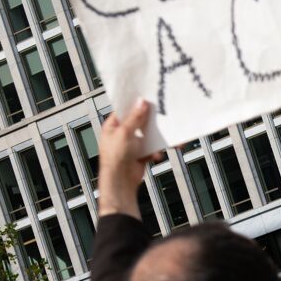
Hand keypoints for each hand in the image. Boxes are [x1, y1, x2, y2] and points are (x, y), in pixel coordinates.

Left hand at [98, 99, 163, 217]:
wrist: (121, 181)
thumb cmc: (115, 158)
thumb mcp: (125, 133)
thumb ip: (134, 118)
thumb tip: (141, 103)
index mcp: (113, 126)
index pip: (125, 110)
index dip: (136, 104)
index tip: (147, 98)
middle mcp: (122, 134)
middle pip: (140, 122)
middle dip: (151, 121)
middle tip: (162, 115)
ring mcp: (132, 144)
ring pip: (148, 135)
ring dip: (157, 138)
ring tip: (167, 138)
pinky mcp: (140, 153)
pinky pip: (152, 148)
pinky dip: (156, 151)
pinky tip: (157, 154)